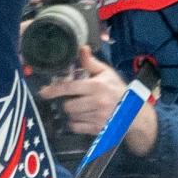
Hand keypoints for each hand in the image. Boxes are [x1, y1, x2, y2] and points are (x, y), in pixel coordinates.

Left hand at [38, 45, 158, 155]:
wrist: (134, 113)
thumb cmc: (119, 91)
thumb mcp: (107, 73)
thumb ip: (91, 63)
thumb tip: (81, 48)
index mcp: (97, 86)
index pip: (69, 87)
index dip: (54, 90)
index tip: (44, 92)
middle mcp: (97, 102)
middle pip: (68, 105)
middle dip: (68, 102)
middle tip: (74, 100)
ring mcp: (97, 117)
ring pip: (71, 117)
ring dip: (73, 113)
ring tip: (82, 108)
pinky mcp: (98, 129)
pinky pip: (76, 128)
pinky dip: (76, 123)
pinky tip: (84, 117)